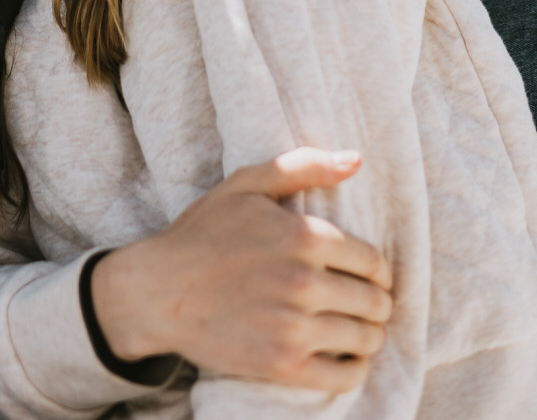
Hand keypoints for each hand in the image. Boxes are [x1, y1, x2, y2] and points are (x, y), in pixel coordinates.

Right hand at [90, 148, 392, 392]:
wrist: (157, 290)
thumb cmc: (203, 233)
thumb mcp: (247, 184)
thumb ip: (304, 166)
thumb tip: (356, 159)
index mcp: (303, 236)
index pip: (374, 263)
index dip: (379, 272)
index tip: (372, 278)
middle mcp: (304, 282)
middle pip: (375, 303)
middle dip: (378, 305)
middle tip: (368, 306)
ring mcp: (293, 327)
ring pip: (365, 340)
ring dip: (369, 337)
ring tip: (358, 331)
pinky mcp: (281, 365)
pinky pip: (344, 376)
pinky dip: (354, 370)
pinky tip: (345, 359)